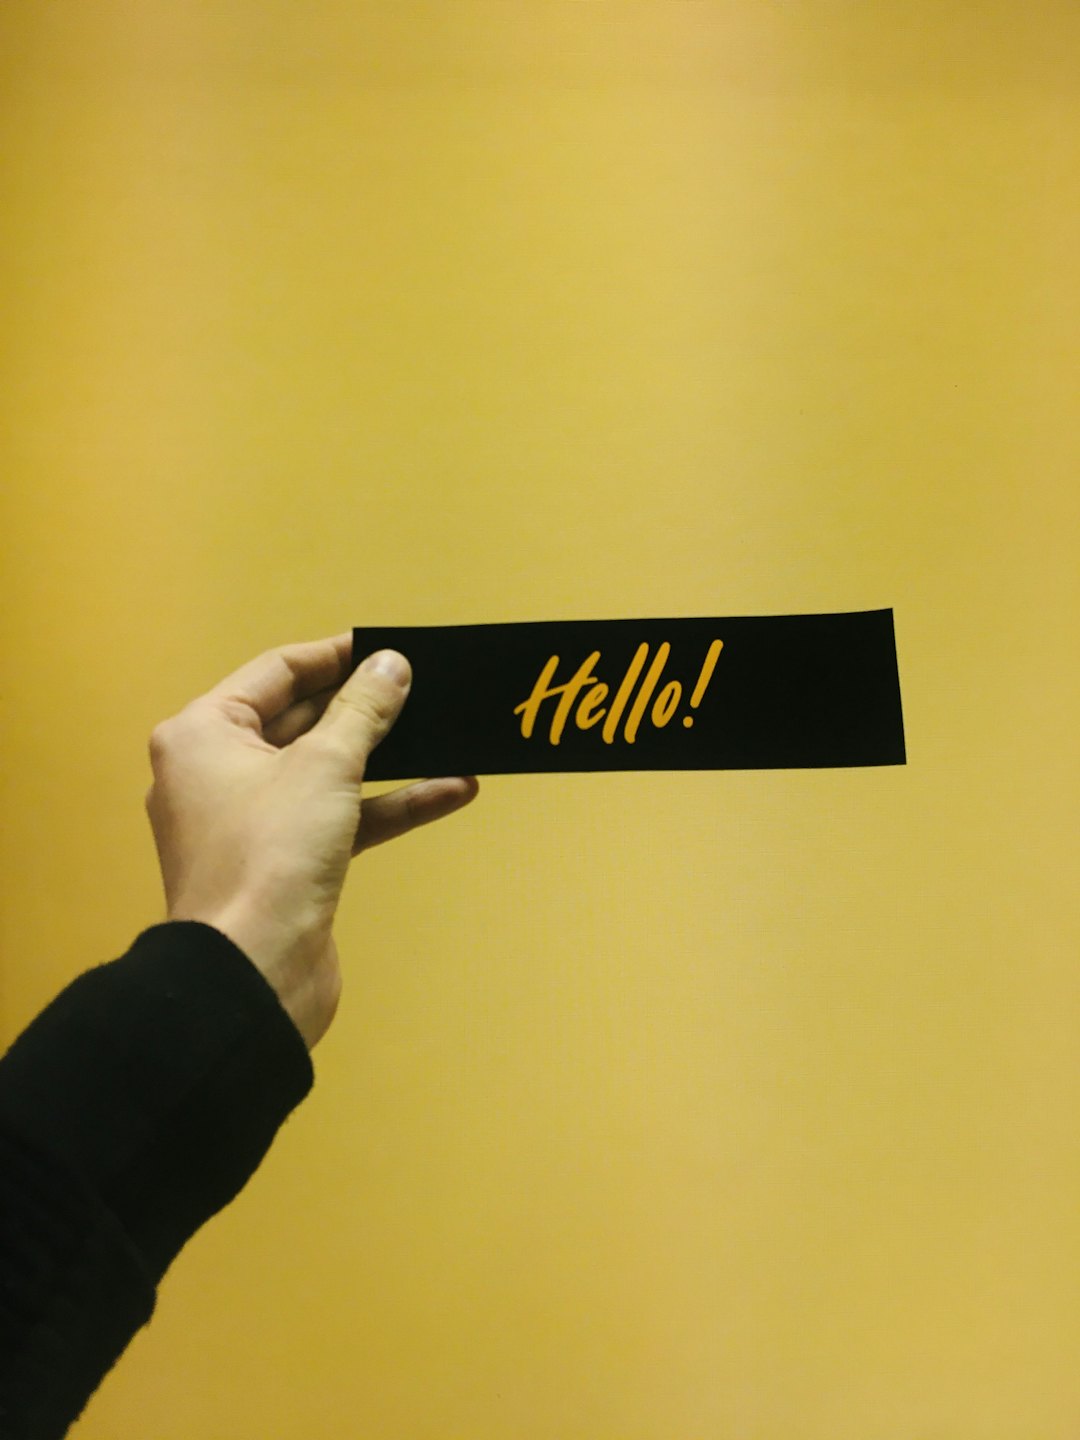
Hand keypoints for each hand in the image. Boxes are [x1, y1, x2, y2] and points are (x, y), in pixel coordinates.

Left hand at [144, 633, 478, 1049]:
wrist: (254, 975)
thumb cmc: (270, 855)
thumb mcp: (325, 766)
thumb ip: (363, 711)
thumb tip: (391, 665)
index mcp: (203, 735)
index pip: (275, 673)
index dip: (334, 656)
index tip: (387, 647)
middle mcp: (217, 773)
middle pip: (300, 721)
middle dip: (364, 707)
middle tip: (422, 686)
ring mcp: (252, 823)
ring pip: (326, 773)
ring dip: (387, 758)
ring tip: (446, 733)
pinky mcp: (286, 865)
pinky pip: (341, 819)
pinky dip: (388, 805)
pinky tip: (451, 791)